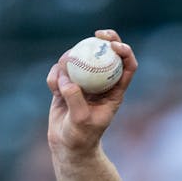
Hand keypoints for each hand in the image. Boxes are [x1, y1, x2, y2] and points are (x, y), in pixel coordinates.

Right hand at [46, 29, 136, 159]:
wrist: (67, 146)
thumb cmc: (81, 137)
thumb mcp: (81, 120)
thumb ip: (76, 99)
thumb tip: (69, 81)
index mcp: (114, 91)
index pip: (127, 66)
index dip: (124, 51)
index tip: (112, 45)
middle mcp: (101, 83)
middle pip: (107, 54)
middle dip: (105, 39)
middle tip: (96, 34)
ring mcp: (83, 82)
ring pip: (79, 59)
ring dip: (69, 60)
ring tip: (62, 76)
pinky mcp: (65, 85)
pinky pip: (59, 72)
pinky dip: (55, 76)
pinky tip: (53, 88)